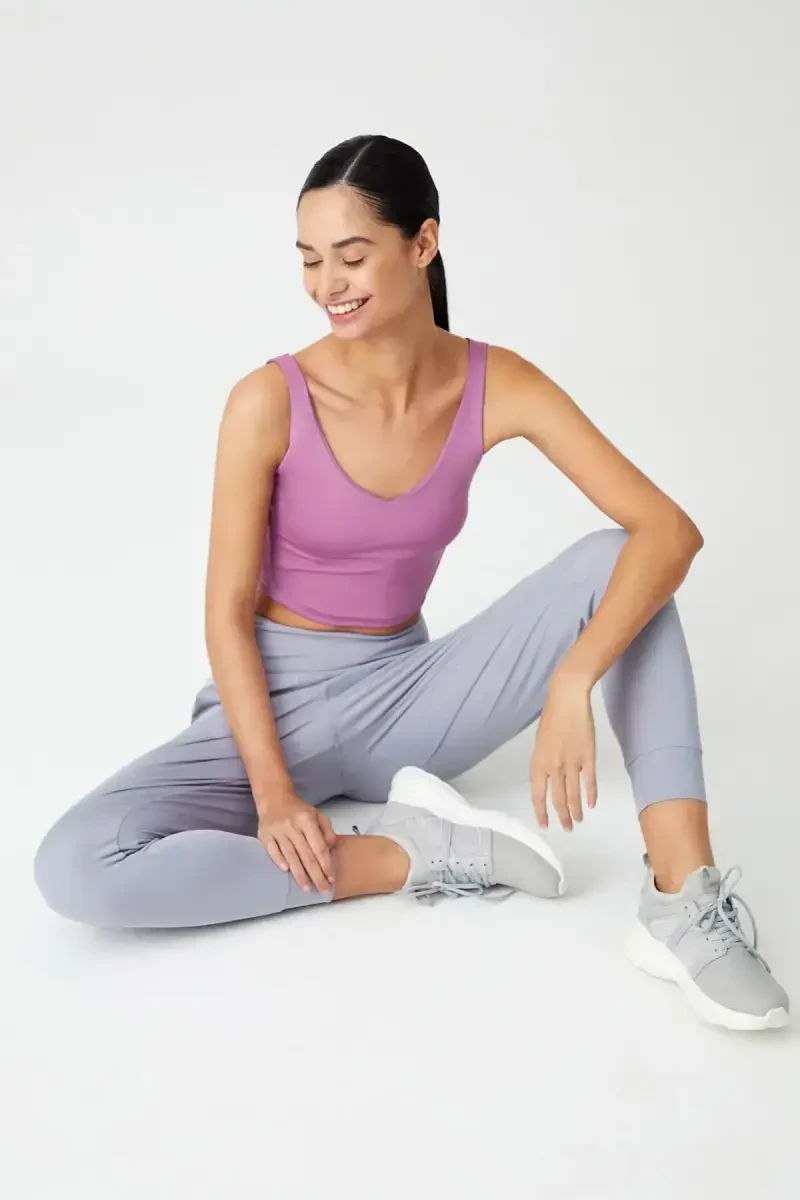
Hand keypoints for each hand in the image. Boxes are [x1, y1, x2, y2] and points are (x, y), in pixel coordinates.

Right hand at [256, 786, 337, 893]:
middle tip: (322, 890)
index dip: (325, 864)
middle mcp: (292, 825)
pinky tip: (286, 872)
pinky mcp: (264, 834)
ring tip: (306, 888)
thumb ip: (327, 830)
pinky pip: (272, 850)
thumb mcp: (317, 814)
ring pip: (290, 856)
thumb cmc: (299, 810)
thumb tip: (331, 848)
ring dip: (299, 874)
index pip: (318, 846)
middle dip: (315, 875)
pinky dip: (279, 861)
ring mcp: (277, 830)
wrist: (274, 798)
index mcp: (307, 820)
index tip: (331, 878)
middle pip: (306, 855)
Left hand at [529, 674, 597, 831]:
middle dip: (562, 816)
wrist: (567, 700)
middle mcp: (554, 767)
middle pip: (558, 799)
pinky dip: (591, 794)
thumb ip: (541, 763)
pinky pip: (589, 781)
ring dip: (576, 810)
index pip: (538, 795)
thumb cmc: (551, 717)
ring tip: (578, 821)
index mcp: (538, 763)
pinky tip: (591, 804)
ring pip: (574, 794)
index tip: (545, 824)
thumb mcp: (539, 742)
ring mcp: (572, 763)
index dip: (541, 812)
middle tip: (567, 827)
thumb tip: (543, 780)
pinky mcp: (588, 757)